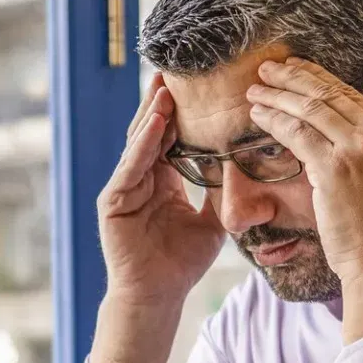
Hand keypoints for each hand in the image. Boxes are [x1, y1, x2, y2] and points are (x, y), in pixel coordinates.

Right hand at [90, 76, 223, 362]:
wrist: (158, 297)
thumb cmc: (181, 262)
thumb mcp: (213, 221)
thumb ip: (223, 192)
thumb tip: (248, 166)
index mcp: (161, 178)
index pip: (172, 134)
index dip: (184, 109)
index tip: (201, 81)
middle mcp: (140, 177)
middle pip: (153, 129)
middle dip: (164, 99)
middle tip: (179, 65)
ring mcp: (124, 186)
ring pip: (140, 140)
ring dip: (154, 111)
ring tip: (168, 83)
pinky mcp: (113, 201)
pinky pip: (131, 164)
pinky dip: (145, 142)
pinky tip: (157, 120)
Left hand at [245, 58, 362, 338]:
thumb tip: (337, 133)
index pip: (350, 93)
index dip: (317, 77)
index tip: (294, 69)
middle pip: (328, 92)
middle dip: (293, 77)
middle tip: (267, 69)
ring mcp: (359, 149)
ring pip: (310, 108)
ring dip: (277, 95)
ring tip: (254, 90)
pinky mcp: (335, 168)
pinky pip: (296, 133)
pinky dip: (273, 120)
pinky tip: (256, 115)